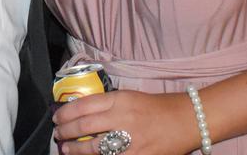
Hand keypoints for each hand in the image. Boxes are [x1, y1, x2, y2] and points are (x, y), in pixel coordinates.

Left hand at [54, 90, 198, 154]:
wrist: (188, 120)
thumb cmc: (160, 107)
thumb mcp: (131, 97)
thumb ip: (109, 104)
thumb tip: (83, 112)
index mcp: (121, 99)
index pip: (84, 105)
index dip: (66, 113)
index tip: (57, 117)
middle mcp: (123, 118)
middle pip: (84, 127)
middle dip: (66, 132)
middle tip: (58, 135)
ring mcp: (131, 140)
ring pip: (93, 148)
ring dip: (75, 150)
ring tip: (66, 149)